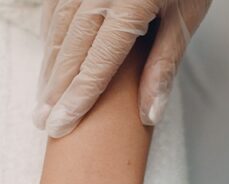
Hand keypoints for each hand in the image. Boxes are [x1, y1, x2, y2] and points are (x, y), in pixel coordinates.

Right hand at [34, 0, 211, 137]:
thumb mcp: (186, 19)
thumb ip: (164, 65)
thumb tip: (149, 114)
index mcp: (130, 5)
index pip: (97, 64)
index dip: (77, 99)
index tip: (60, 126)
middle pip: (70, 49)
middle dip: (54, 89)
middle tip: (43, 121)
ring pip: (58, 28)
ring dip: (49, 65)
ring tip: (44, 97)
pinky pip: (56, 6)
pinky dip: (51, 34)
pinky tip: (50, 57)